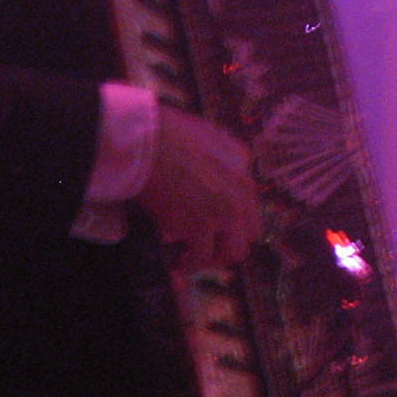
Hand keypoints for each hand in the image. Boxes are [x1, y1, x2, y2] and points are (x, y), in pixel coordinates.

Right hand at [138, 108, 260, 270]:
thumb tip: (204, 169)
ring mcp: (225, 211)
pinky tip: (179, 262)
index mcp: (242, 163)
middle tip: (209, 248)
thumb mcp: (203, 134)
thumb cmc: (162, 133)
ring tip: (193, 259)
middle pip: (249, 231)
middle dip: (229, 242)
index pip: (250, 201)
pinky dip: (191, 263)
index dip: (234, 218)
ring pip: (232, 250)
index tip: (217, 226)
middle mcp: (242, 190)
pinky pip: (202, 256)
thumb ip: (215, 154)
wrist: (147, 143)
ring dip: (214, 257)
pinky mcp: (203, 227)